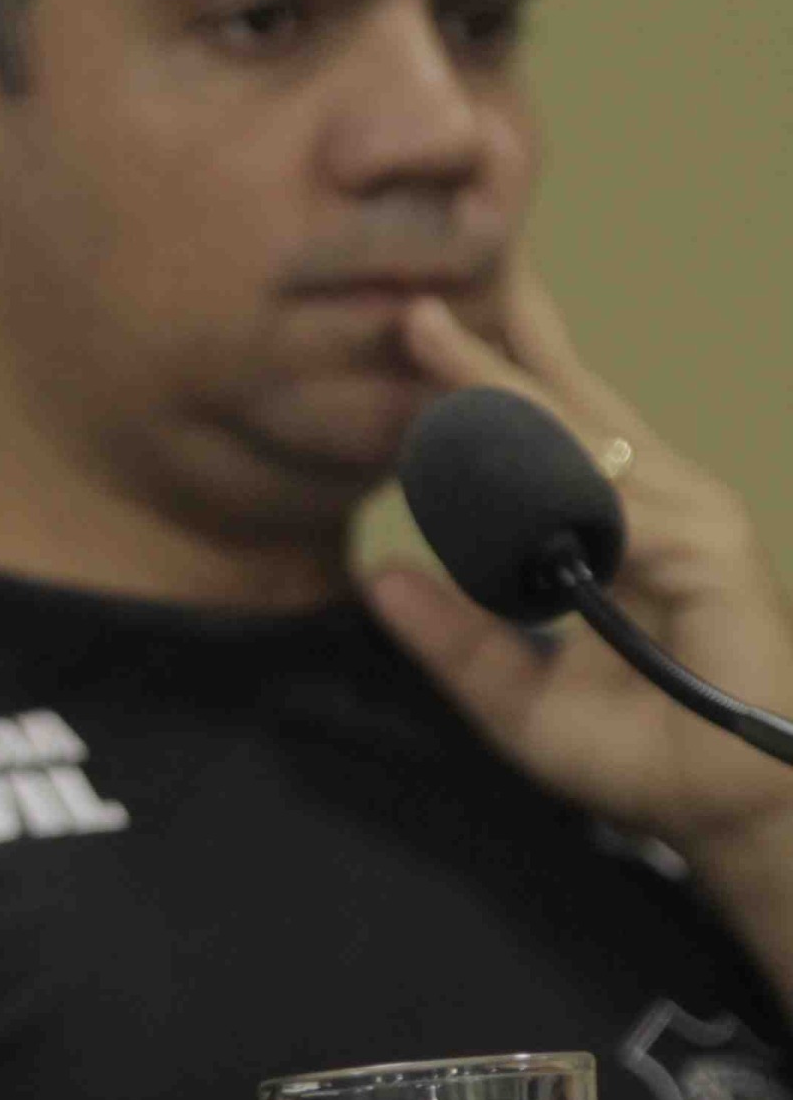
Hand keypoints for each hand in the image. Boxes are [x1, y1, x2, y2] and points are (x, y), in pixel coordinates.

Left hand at [362, 270, 792, 923]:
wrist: (725, 811)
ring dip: (500, 384)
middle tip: (417, 289)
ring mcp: (688, 517)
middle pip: (568, 402)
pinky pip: (614, 502)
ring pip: (577, 437)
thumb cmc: (638, 753)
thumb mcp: (514, 695)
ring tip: (429, 332)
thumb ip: (453, 639)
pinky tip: (490, 438)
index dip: (487, 375)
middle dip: (495, 338)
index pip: (549, 430)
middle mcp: (654, 503)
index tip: (418, 322)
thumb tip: (375, 578)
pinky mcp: (710, 549)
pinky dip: (548, 471)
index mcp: (613, 523)